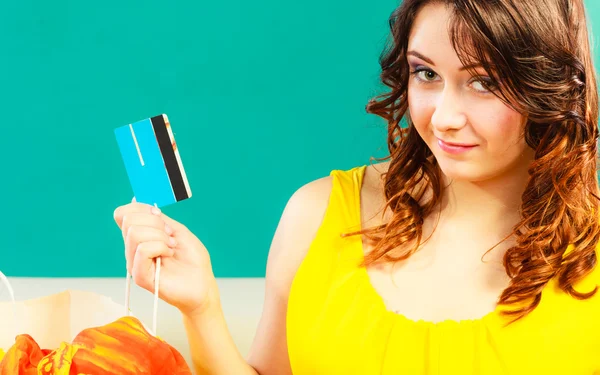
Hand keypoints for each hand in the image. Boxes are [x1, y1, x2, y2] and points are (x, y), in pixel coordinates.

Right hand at [114, 200, 218, 316]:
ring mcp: (135, 263)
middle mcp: (133, 249)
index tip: (159, 215)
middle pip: (129, 220)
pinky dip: (161, 247)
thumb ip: (158, 219)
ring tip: (171, 247)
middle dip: (155, 222)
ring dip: (160, 236)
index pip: (123, 214)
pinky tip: (169, 255)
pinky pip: (143, 250)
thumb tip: (138, 203)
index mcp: (140, 236)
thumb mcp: (177, 231)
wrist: (202, 284)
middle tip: (170, 236)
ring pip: (135, 233)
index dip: (140, 208)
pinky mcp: (140, 276)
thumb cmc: (193, 259)